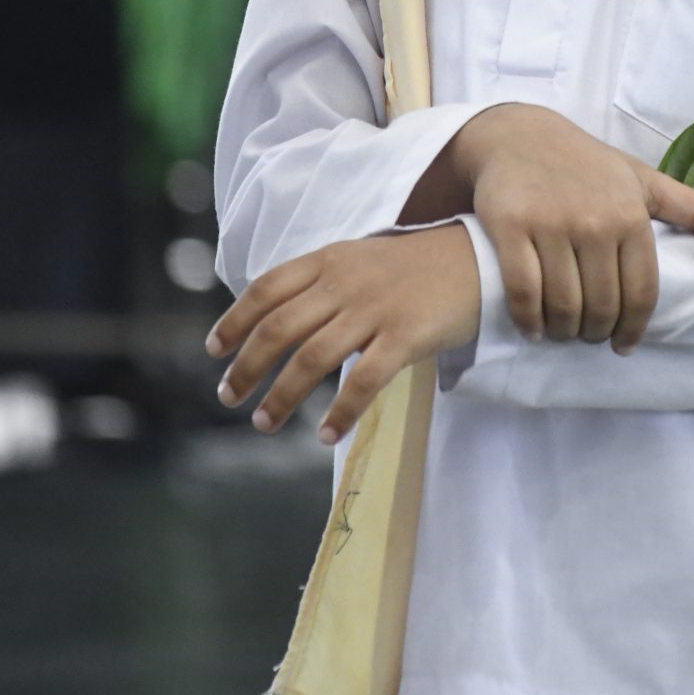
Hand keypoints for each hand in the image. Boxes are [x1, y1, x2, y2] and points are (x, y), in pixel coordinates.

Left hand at [205, 222, 479, 443]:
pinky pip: (363, 381)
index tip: (214, 350)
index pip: (266, 288)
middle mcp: (345, 281)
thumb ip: (323, 281)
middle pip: (279, 328)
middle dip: (246, 367)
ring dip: (280, 396)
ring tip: (263, 422)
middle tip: (228, 396)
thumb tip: (279, 317)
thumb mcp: (362, 259)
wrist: (480, 259)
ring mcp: (375, 309)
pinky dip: (341, 413)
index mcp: (330, 259)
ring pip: (311, 359)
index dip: (234, 320)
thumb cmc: (416, 266)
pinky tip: (327, 435)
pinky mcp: (406, 336)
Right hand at [426, 104, 693, 353]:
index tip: (624, 345)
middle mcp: (594, 222)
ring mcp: (550, 225)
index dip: (633, 328)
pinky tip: (533, 328)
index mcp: (631, 215)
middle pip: (601, 305)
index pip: (641, 292)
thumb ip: (693, 209)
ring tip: (562, 333)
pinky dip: (529, 320)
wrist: (519, 136)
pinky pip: (523, 291)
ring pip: (563, 304)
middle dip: (596, 332)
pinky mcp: (510, 228)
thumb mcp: (642, 180)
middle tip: (589, 337)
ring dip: (563, 331)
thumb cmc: (586, 164)